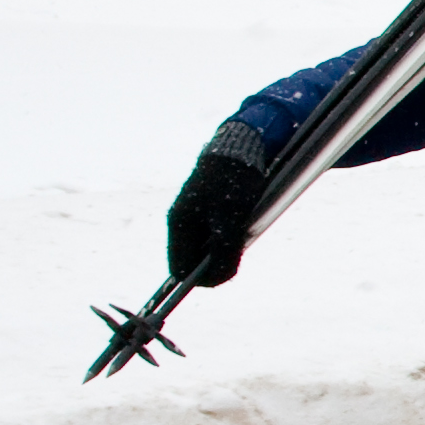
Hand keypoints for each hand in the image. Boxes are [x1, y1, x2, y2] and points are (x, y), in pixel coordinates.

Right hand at [168, 120, 273, 286]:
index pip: (180, 268)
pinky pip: (219, 236)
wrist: (242, 146)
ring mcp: (196, 217)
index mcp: (178, 223)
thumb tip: (217, 279)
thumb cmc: (233, 180)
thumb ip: (223, 250)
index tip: (225, 275)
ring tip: (242, 231)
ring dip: (227, 249)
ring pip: (210, 249)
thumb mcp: (230, 219)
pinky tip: (245, 225)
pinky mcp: (210, 212)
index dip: (201, 278)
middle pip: (196, 261)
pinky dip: (233, 237)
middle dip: (217, 262)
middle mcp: (182, 222)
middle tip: (239, 248)